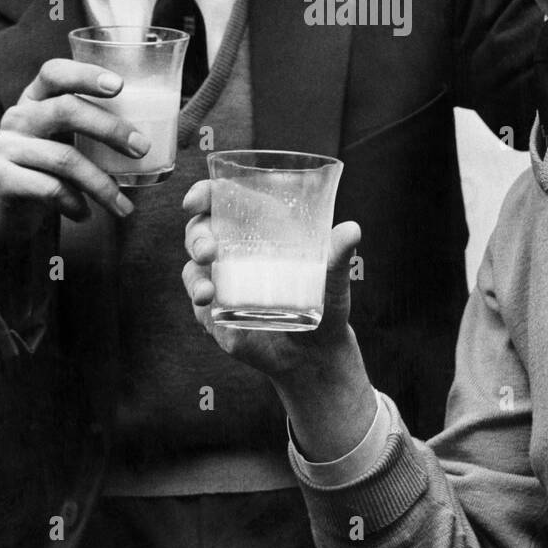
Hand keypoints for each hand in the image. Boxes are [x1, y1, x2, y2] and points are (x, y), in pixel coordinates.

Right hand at [0, 59, 144, 244]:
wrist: (8, 212)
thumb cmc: (51, 170)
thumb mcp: (68, 141)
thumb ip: (96, 129)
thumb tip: (158, 130)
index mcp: (36, 99)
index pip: (55, 72)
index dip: (86, 74)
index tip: (120, 86)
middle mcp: (18, 116)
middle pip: (66, 110)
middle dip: (110, 128)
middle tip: (141, 148)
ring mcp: (5, 146)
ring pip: (64, 158)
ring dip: (101, 184)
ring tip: (123, 206)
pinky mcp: (0, 178)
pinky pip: (49, 188)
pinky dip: (75, 203)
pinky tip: (85, 214)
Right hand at [182, 180, 375, 459]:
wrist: (317, 352)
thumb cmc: (326, 302)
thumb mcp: (334, 277)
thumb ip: (338, 255)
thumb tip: (353, 231)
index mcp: (260, 227)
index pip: (224, 200)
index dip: (204, 195)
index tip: (195, 200)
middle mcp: (235, 250)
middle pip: (200, 232)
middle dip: (197, 237)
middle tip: (209, 251)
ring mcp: (223, 282)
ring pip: (194, 269)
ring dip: (195, 278)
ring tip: (208, 293)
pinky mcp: (218, 314)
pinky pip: (200, 306)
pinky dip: (202, 307)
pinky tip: (212, 309)